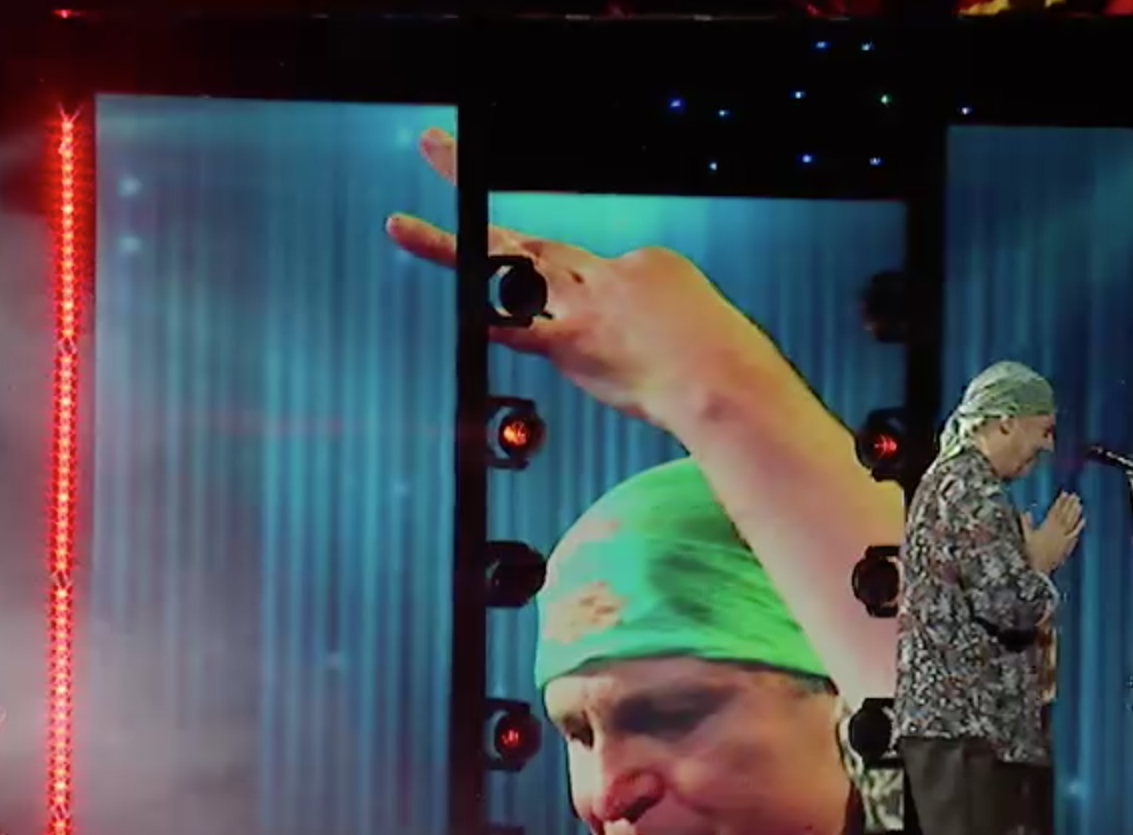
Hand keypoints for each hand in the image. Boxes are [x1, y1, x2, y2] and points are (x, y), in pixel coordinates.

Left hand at [384, 129, 788, 430]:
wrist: (726, 383)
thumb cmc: (727, 371)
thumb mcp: (702, 331)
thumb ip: (660, 337)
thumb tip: (651, 359)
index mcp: (645, 268)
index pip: (595, 273)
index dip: (584, 300)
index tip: (603, 325)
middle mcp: (608, 276)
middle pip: (533, 241)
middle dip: (480, 205)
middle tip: (437, 152)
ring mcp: (586, 305)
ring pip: (505, 267)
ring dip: (451, 249)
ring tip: (405, 229)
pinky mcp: (574, 340)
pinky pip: (518, 327)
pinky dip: (487, 317)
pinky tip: (454, 302)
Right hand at [1022, 491, 1084, 572]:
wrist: (1037, 569)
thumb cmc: (1029, 554)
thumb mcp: (1025, 537)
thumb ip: (1026, 523)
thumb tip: (1025, 512)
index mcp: (1046, 527)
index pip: (1055, 510)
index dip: (1060, 501)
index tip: (1064, 493)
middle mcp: (1057, 531)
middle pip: (1065, 514)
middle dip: (1069, 504)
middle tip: (1075, 495)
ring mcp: (1063, 538)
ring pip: (1071, 522)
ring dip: (1075, 512)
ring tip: (1079, 503)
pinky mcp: (1067, 546)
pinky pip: (1074, 534)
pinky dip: (1079, 527)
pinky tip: (1083, 520)